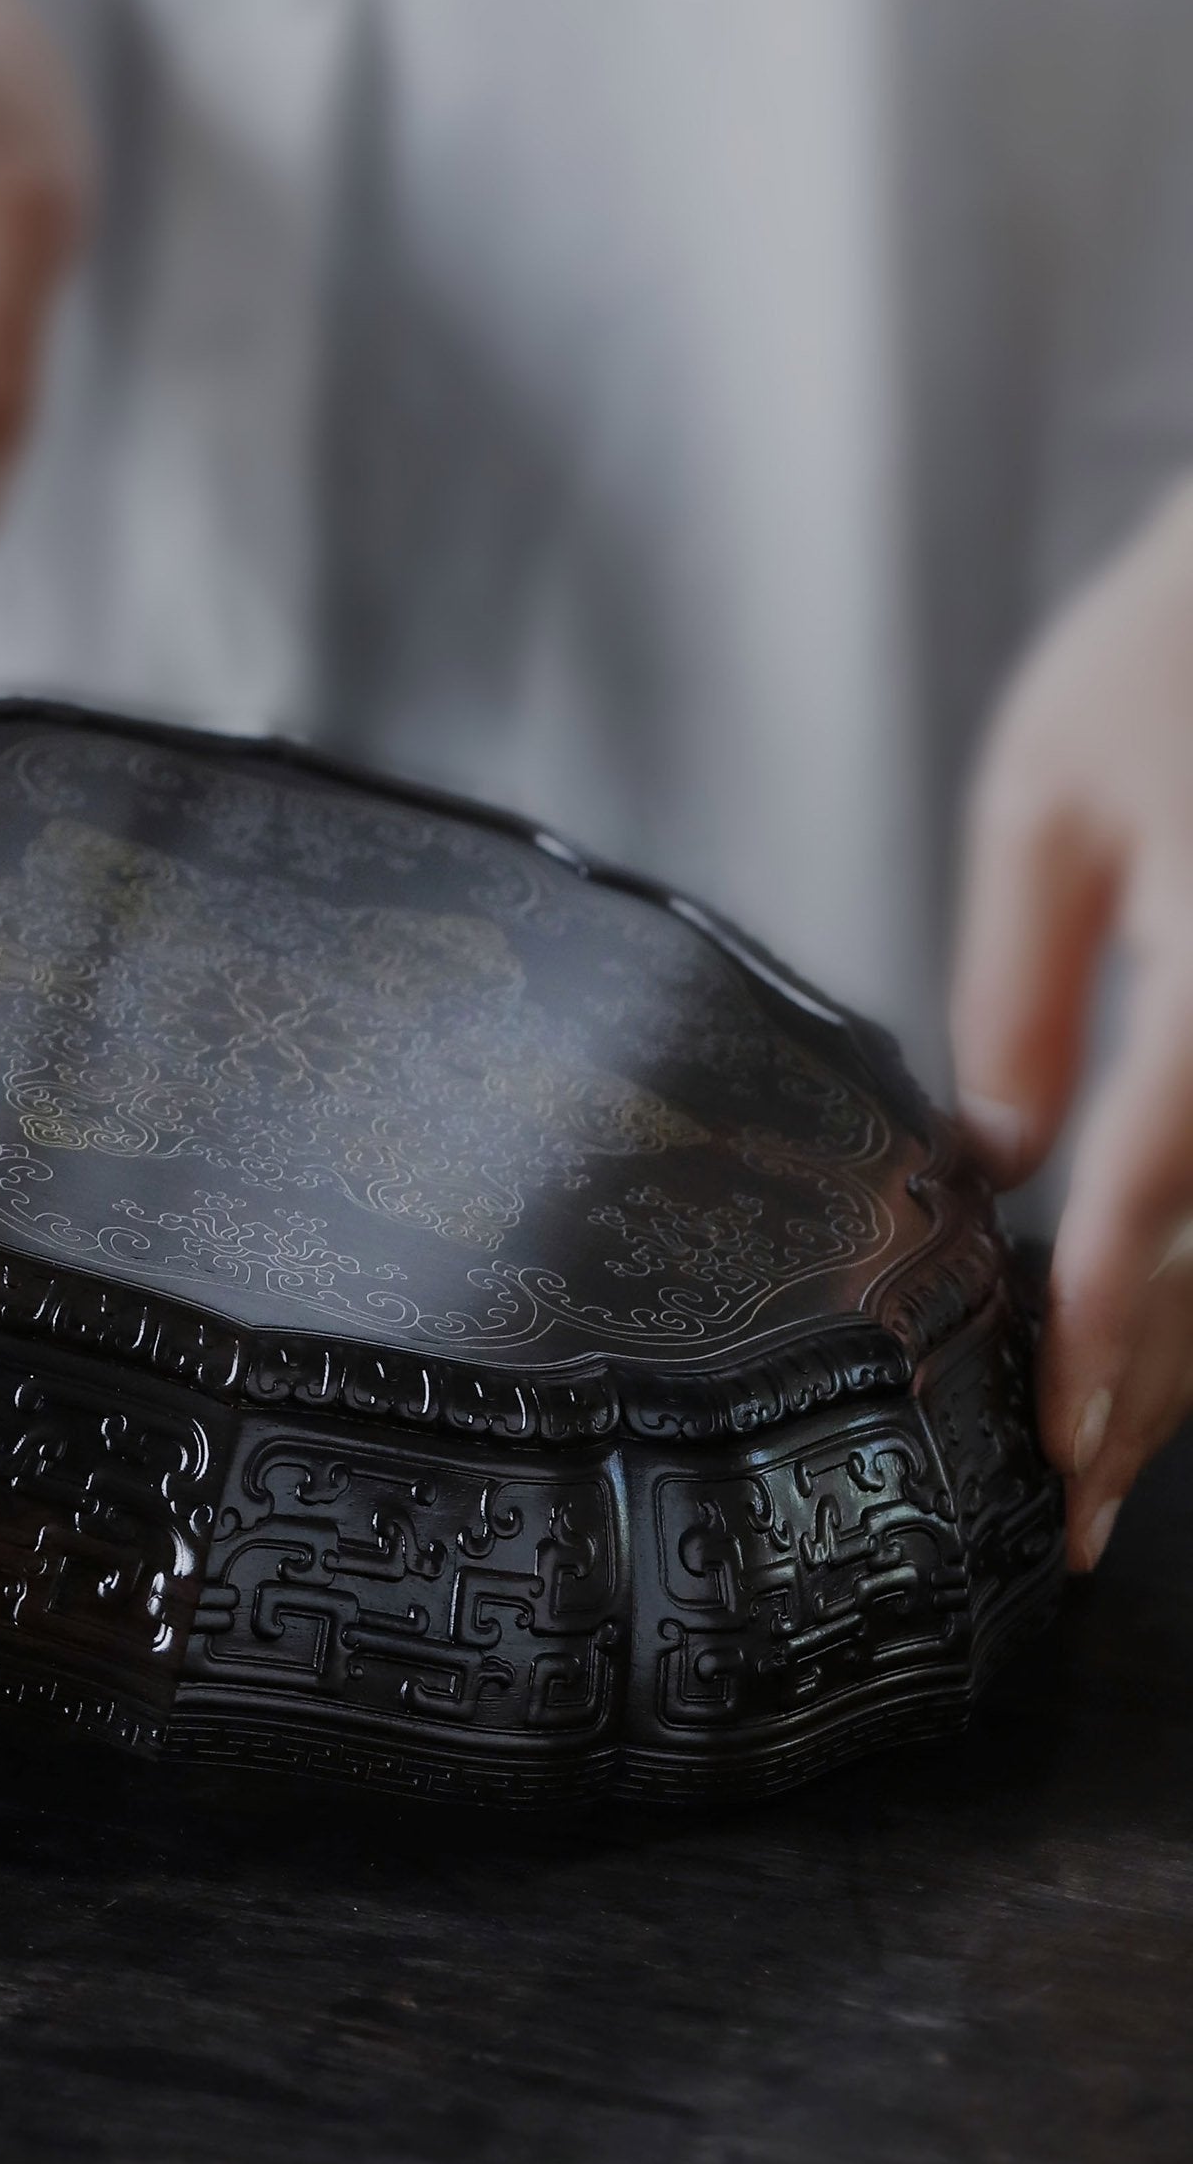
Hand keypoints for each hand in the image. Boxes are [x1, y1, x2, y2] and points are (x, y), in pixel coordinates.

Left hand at [952, 476, 1192, 1568]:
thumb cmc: (1177, 654)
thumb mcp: (1046, 803)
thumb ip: (1018, 985)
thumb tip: (989, 1156)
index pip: (1162, 1182)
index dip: (1098, 1319)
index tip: (1046, 1431)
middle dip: (1161, 1384)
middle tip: (1070, 1509)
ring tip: (1115, 1460)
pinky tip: (1166, 1324)